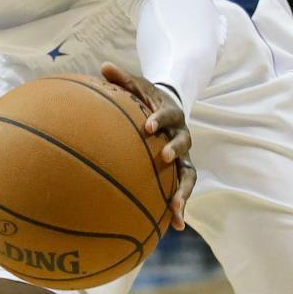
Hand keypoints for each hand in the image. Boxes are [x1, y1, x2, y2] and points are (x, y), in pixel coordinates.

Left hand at [100, 62, 194, 229]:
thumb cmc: (145, 100)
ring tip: (176, 210)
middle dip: (175, 151)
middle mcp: (181, 136)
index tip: (148, 126)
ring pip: (188, 174)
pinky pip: (182, 190)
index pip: (168, 115)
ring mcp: (183, 156)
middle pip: (184, 144)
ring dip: (184, 191)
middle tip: (164, 158)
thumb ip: (122, 80)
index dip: (160, 120)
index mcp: (171, 115)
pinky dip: (180, 207)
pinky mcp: (180, 173)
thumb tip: (103, 66)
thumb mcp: (136, 87)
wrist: (167, 110)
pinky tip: (175, 226)